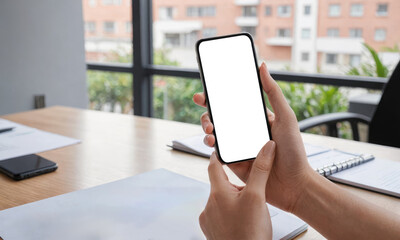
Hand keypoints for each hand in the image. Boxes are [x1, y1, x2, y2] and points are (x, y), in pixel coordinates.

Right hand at [193, 62, 315, 212]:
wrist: (295, 186)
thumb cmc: (294, 152)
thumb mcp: (285, 117)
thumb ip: (273, 92)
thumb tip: (262, 66)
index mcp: (256, 119)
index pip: (232, 105)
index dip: (216, 99)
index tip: (204, 94)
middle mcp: (245, 132)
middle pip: (219, 119)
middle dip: (207, 115)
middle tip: (207, 115)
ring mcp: (239, 147)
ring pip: (215, 135)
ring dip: (207, 131)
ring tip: (211, 131)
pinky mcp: (234, 163)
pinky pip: (218, 154)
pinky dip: (212, 148)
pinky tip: (214, 144)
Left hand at [199, 141, 275, 239]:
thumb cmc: (250, 233)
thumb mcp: (258, 196)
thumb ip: (261, 170)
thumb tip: (266, 147)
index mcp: (218, 193)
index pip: (214, 165)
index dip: (220, 155)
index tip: (224, 150)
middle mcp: (209, 205)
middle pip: (220, 185)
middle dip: (234, 184)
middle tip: (250, 188)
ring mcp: (209, 220)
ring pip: (221, 202)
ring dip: (233, 201)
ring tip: (249, 209)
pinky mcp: (212, 232)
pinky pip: (219, 216)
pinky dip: (230, 214)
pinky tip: (242, 220)